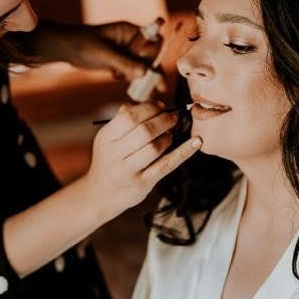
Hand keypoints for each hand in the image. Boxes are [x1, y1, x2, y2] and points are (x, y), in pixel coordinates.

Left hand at [66, 21, 162, 81]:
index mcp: (130, 31)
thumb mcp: (105, 54)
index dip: (154, 54)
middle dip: (152, 71)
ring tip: (145, 92)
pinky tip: (117, 78)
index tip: (151, 67)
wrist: (64, 48)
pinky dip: (129, 78)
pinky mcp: (118, 61)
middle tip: (159, 87)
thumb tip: (145, 73)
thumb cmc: (83, 44)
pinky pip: (131, 71)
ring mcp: (125, 51)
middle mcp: (130, 41)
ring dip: (142, 78)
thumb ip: (125, 63)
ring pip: (141, 65)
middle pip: (150, 56)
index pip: (153, 40)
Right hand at [84, 101, 200, 216]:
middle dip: (163, 120)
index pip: (128, 117)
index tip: (161, 107)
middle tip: (173, 118)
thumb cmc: (109, 160)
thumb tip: (149, 104)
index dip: (148, 108)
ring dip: (168, 137)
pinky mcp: (142, 184)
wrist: (101, 195)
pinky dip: (183, 152)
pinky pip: (166, 165)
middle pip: (144, 131)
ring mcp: (128, 171)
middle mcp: (114, 155)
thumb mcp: (107, 140)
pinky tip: (196, 142)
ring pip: (155, 148)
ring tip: (170, 135)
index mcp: (105, 138)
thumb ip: (123, 120)